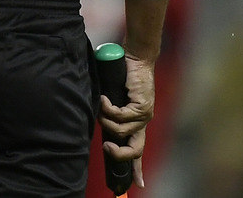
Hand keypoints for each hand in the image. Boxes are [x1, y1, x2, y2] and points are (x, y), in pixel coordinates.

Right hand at [99, 54, 155, 188]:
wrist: (136, 57)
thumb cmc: (124, 75)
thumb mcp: (116, 98)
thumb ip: (111, 112)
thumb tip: (98, 121)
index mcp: (137, 121)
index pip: (138, 148)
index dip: (137, 167)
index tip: (137, 183)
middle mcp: (143, 121)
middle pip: (136, 150)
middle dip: (119, 153)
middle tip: (106, 147)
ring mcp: (144, 115)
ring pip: (121, 131)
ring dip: (106, 120)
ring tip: (101, 105)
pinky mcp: (141, 106)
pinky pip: (120, 116)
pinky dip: (107, 108)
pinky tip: (104, 98)